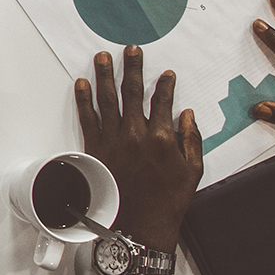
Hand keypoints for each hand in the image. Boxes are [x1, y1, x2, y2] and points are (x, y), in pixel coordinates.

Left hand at [75, 48, 201, 250]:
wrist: (139, 225)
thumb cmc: (168, 201)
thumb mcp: (192, 171)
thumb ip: (190, 139)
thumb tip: (186, 114)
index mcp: (162, 139)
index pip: (163, 102)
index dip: (165, 85)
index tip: (166, 73)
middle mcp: (136, 135)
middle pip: (132, 92)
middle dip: (132, 68)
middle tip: (131, 49)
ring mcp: (113, 140)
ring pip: (107, 100)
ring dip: (105, 75)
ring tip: (102, 57)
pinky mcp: (96, 148)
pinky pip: (87, 118)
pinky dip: (84, 99)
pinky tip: (82, 83)